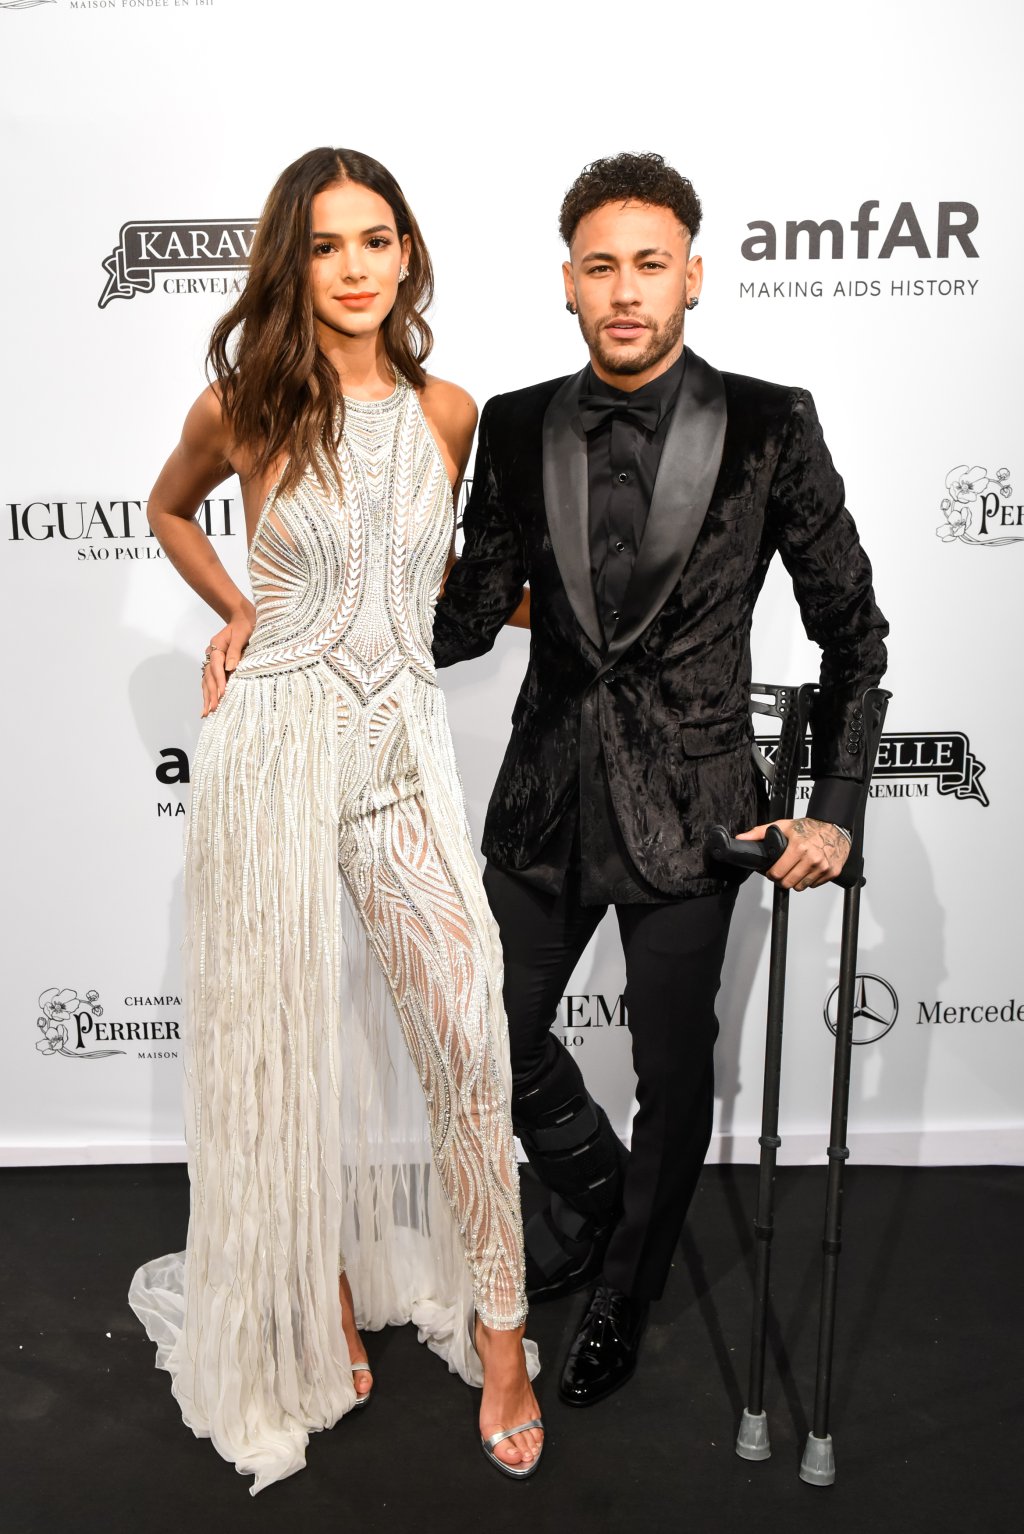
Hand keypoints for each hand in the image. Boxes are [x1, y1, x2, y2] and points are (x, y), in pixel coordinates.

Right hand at [201, 602, 254, 716]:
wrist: (243, 617)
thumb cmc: (245, 624)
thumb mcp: (242, 633)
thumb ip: (235, 650)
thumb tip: (230, 667)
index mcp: (216, 646)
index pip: (217, 666)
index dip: (219, 681)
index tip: (223, 694)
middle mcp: (211, 654)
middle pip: (209, 676)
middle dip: (211, 694)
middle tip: (213, 710)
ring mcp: (212, 660)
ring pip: (207, 681)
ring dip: (207, 697)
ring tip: (206, 713)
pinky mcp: (217, 665)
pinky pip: (210, 680)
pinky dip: (209, 692)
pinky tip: (208, 704)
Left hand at [735, 817, 849, 890]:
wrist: (834, 826)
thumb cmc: (809, 826)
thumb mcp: (783, 826)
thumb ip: (760, 833)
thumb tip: (742, 838)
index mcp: (798, 847)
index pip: (777, 873)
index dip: (771, 874)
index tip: (772, 871)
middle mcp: (812, 858)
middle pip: (788, 883)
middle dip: (781, 879)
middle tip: (782, 872)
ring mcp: (823, 867)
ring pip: (801, 887)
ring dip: (795, 881)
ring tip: (795, 869)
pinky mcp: (832, 872)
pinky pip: (814, 885)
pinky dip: (809, 880)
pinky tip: (808, 869)